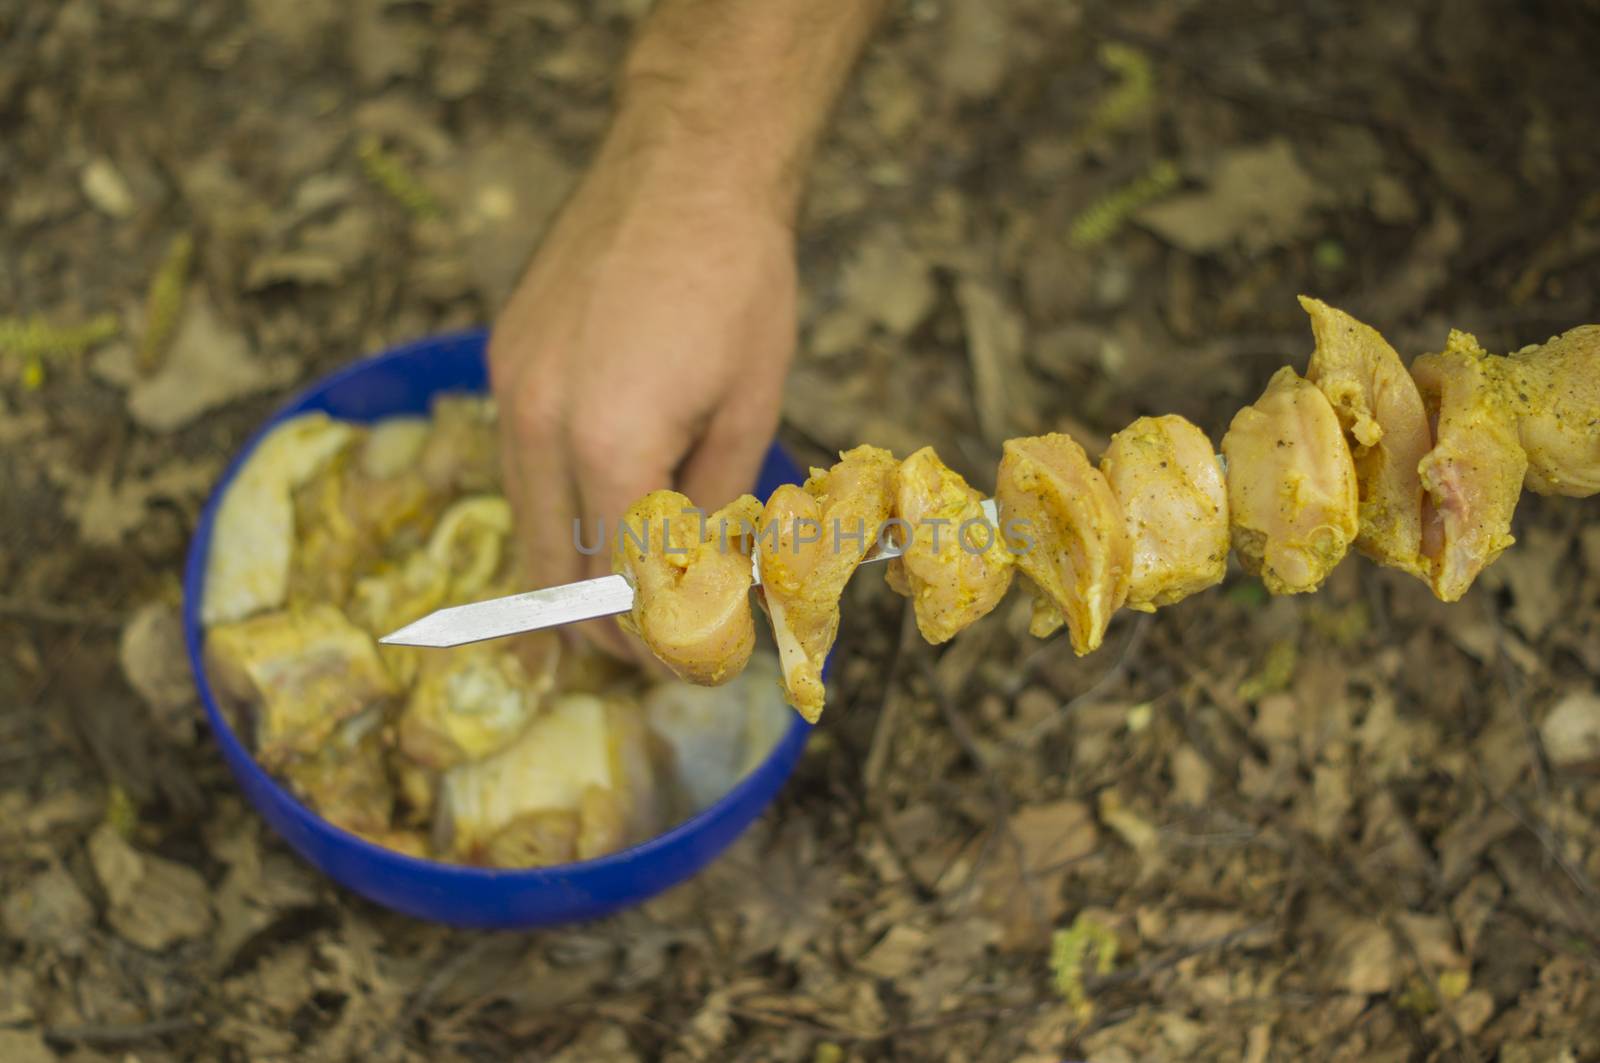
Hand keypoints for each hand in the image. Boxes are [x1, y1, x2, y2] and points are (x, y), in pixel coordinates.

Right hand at [489, 121, 797, 661]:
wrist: (687, 166)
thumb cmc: (741, 282)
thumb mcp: (749, 410)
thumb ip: (710, 506)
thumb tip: (690, 576)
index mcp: (612, 444)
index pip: (619, 584)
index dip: (652, 638)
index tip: (683, 663)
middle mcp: (540, 424)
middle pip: (550, 569)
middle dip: (596, 628)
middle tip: (642, 655)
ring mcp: (511, 387)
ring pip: (525, 519)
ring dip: (566, 572)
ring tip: (615, 604)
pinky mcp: (505, 358)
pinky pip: (518, 460)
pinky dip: (553, 505)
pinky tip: (592, 516)